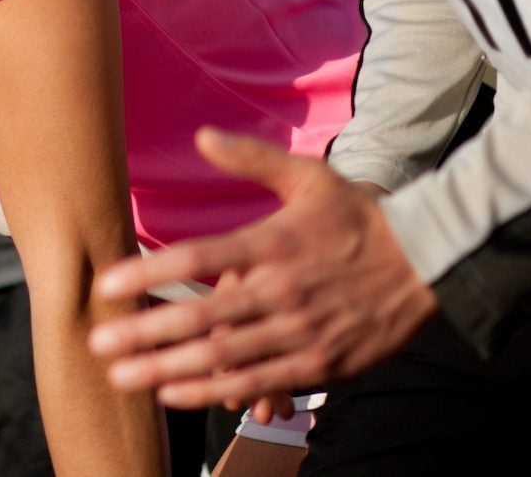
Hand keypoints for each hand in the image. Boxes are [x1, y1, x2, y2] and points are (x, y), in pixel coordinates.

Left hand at [86, 128, 436, 408]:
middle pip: (203, 318)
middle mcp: (282, 291)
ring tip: (122, 377)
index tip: (109, 282)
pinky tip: (174, 395)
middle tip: (98, 342)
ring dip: (168, 370)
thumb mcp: (309, 177)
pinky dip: (216, 392)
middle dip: (146, 333)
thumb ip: (252, 158)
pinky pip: (259, 383)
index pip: (201, 258)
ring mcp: (301, 332)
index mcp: (274, 244)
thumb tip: (203, 135)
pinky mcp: (320, 363)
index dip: (151, 271)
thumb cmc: (359, 218)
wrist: (431, 264)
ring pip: (224, 358)